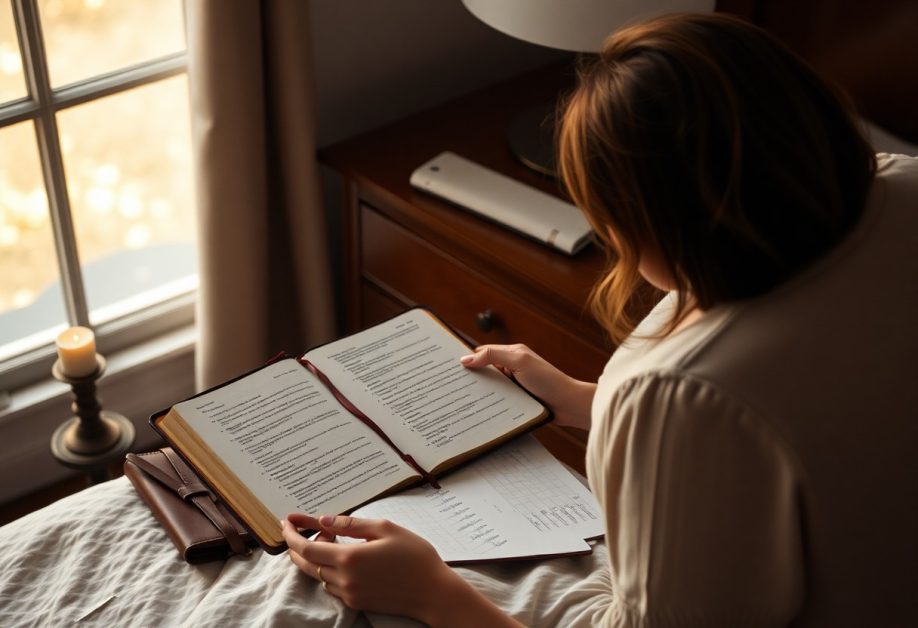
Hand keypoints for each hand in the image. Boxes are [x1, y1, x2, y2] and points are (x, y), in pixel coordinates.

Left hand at [282, 514, 469, 623]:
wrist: (433, 592)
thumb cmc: (414, 556)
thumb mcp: (385, 529)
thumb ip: (351, 524)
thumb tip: (323, 520)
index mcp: (349, 558)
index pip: (306, 548)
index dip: (292, 534)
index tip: (287, 521)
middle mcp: (344, 579)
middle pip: (305, 563)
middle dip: (296, 546)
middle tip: (297, 528)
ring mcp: (349, 594)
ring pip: (318, 574)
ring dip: (316, 556)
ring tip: (331, 537)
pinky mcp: (356, 603)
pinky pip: (332, 585)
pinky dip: (328, 569)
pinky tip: (343, 557)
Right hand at [460, 344, 594, 429]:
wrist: (568, 405)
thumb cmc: (548, 380)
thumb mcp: (520, 362)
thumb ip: (493, 356)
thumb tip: (466, 358)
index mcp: (512, 353)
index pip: (483, 352)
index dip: (468, 358)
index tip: (450, 367)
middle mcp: (512, 367)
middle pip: (484, 370)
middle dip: (470, 377)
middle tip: (449, 386)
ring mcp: (514, 385)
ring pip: (490, 387)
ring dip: (479, 393)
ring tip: (459, 400)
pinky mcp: (517, 400)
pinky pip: (498, 400)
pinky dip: (488, 404)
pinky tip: (477, 410)